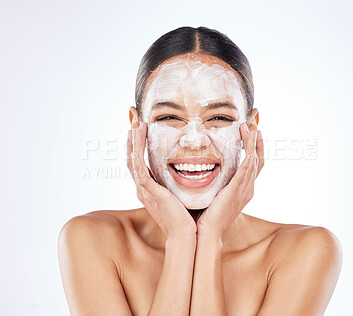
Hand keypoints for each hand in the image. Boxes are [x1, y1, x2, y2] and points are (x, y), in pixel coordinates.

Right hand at [127, 122, 196, 239]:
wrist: (184, 233)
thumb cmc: (184, 215)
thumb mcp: (177, 193)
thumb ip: (175, 181)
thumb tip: (186, 167)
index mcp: (147, 188)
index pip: (138, 163)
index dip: (136, 146)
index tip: (139, 129)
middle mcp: (142, 188)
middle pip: (131, 159)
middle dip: (132, 141)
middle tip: (133, 122)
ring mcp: (144, 190)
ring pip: (133, 162)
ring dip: (133, 143)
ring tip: (135, 126)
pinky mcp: (150, 192)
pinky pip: (140, 170)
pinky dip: (136, 156)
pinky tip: (136, 144)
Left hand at [196, 123, 263, 239]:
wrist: (207, 232)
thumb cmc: (208, 215)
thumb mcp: (215, 194)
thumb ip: (217, 181)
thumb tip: (206, 168)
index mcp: (244, 189)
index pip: (254, 164)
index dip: (255, 148)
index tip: (252, 133)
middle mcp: (248, 188)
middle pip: (258, 160)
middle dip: (257, 142)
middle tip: (255, 125)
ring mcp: (244, 190)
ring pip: (254, 162)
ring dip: (253, 145)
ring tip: (251, 129)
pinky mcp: (236, 192)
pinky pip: (246, 173)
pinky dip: (249, 159)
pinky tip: (249, 149)